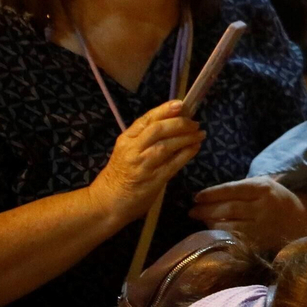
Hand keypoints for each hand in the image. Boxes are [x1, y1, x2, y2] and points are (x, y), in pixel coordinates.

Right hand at [88, 100, 204, 225]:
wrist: (106, 202)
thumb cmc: (121, 173)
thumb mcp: (129, 150)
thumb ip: (147, 137)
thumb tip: (177, 119)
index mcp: (126, 139)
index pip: (146, 119)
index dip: (165, 110)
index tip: (181, 104)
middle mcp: (132, 150)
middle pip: (157, 130)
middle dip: (179, 123)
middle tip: (194, 123)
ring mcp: (142, 165)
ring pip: (166, 146)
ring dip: (186, 138)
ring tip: (199, 134)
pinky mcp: (152, 180)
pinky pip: (173, 164)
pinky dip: (186, 154)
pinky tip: (195, 147)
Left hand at [190, 176, 306, 253]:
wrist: (302, 221)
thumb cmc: (278, 200)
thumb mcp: (266, 185)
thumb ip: (243, 186)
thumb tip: (211, 193)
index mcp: (264, 188)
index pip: (232, 189)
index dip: (211, 194)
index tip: (196, 196)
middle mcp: (262, 206)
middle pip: (227, 208)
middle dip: (206, 209)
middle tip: (191, 210)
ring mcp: (261, 226)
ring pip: (229, 225)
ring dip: (210, 222)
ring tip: (200, 219)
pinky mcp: (260, 241)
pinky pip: (234, 238)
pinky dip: (221, 234)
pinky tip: (212, 231)